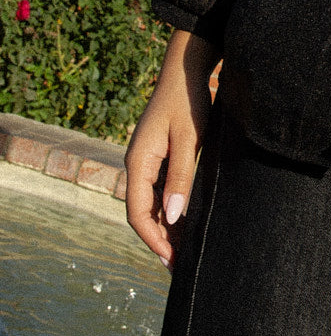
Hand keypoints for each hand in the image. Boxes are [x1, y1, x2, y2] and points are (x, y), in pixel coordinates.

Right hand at [125, 30, 216, 268]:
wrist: (186, 69)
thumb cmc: (188, 102)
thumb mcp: (188, 140)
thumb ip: (180, 177)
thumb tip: (173, 218)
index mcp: (138, 163)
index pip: (138, 213)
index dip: (154, 240)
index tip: (172, 262)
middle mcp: (136, 164)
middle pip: (142, 213)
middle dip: (159, 240)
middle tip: (181, 266)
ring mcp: (146, 160)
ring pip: (150, 203)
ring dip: (165, 227)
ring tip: (185, 250)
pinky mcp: (157, 155)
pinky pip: (158, 190)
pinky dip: (169, 209)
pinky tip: (185, 221)